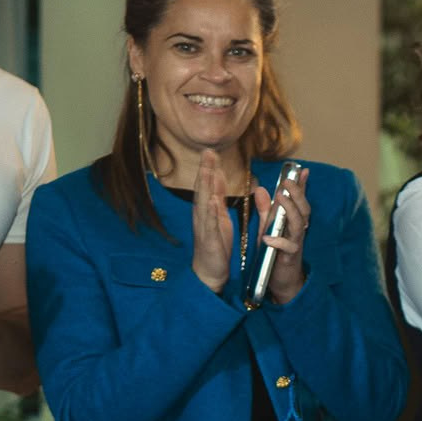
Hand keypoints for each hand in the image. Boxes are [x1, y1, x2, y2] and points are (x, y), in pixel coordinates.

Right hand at [190, 158, 232, 292]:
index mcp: (207, 209)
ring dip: (205, 186)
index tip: (211, 151)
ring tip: (208, 170)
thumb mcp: (219, 216)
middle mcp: (202, 215)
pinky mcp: (210, 239)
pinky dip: (211, 212)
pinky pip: (210, 224)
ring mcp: (204, 226)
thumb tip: (217, 177)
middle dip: (205, 170)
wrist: (210, 269)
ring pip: (204, 203)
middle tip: (208, 152)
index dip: (208, 168)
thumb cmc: (216, 242)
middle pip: (203, 189)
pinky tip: (213, 201)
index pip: (207, 185)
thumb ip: (218, 197)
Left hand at [251, 167, 310, 304]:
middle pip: (304, 210)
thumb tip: (261, 188)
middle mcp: (298, 231)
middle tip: (288, 181)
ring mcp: (295, 244)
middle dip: (297, 194)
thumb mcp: (267, 228)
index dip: (302, 186)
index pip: (299, 201)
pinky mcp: (289, 258)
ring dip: (291, 210)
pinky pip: (288, 248)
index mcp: (293, 222)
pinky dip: (278, 241)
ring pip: (299, 225)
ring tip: (281, 198)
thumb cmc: (274, 253)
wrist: (281, 281)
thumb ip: (265, 210)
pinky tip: (268, 237)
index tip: (302, 170)